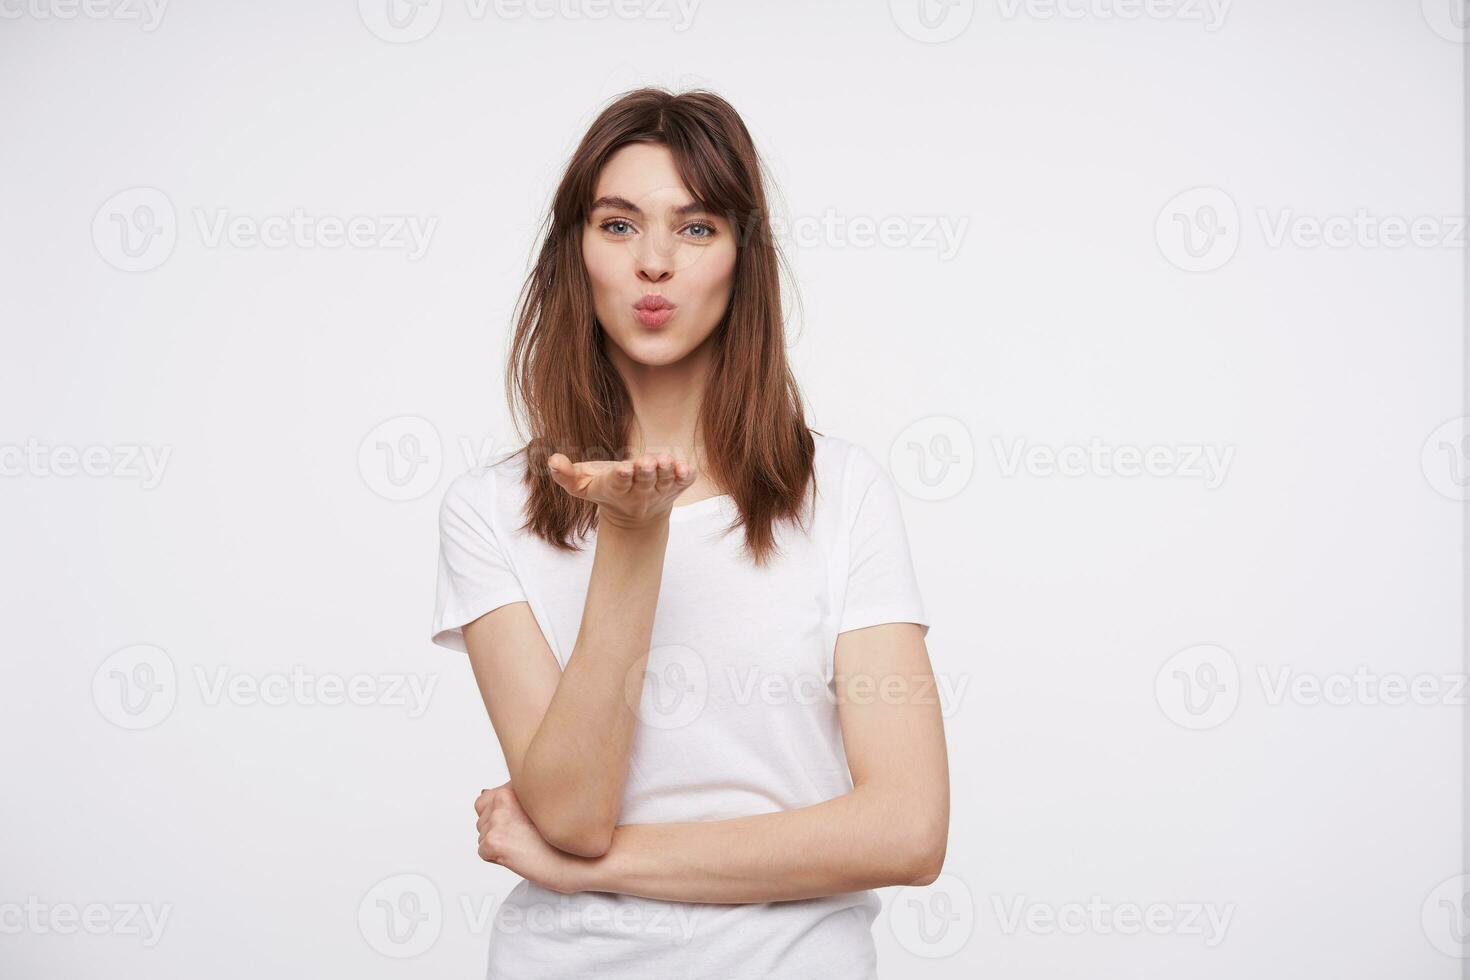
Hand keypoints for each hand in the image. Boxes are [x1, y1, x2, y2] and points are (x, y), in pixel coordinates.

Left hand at [475, 783, 588, 893]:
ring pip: (482, 836)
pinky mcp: (496, 840)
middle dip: (500, 831)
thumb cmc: (568, 835)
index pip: (485, 800)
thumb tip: (483, 793)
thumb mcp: (540, 806)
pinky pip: (484, 852)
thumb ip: (512, 798)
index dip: (503, 817)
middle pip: (482, 820)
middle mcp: (504, 797)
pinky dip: (499, 859)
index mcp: (516, 786)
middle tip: (527, 837)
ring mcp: (499, 818)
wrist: (585, 859)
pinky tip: (521, 855)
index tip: (523, 825)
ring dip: (501, 845)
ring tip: (527, 845)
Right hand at [546, 451, 695, 530]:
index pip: (619, 483)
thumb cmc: (606, 490)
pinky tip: (686, 468)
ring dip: (667, 472)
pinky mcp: (676, 486)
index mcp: (617, 488)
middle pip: (645, 481)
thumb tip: (552, 460)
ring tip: (665, 461)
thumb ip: (566, 475)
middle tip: (647, 463)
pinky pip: (684, 482)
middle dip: (646, 472)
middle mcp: (640, 491)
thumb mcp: (582, 486)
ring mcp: (660, 489)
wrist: (636, 516)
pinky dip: (686, 476)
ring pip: (666, 481)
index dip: (622, 477)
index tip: (625, 469)